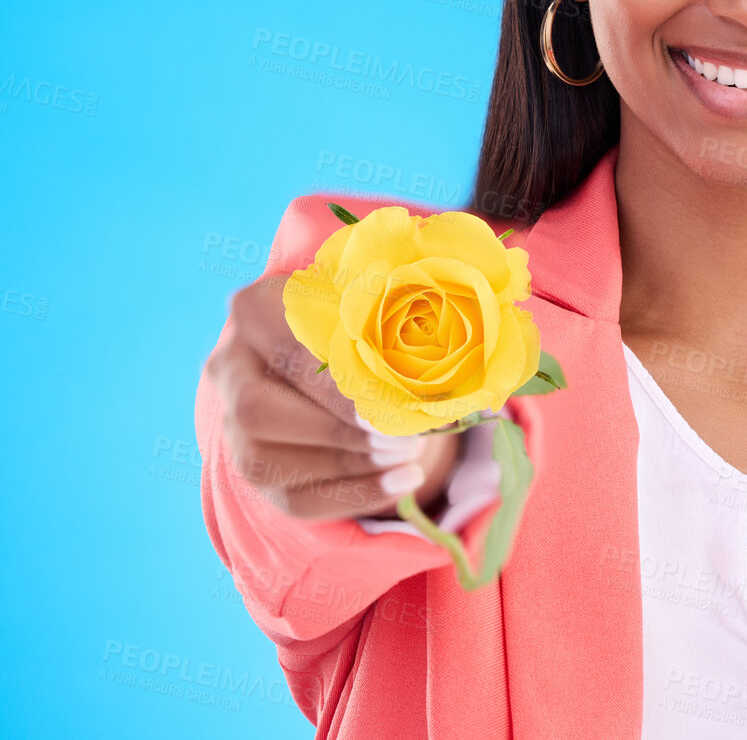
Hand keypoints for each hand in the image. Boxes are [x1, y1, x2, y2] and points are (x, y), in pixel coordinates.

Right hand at [205, 272, 460, 520]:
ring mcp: (231, 422)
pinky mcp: (252, 468)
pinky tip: (403, 483)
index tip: (389, 405)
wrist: (332, 347)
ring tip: (411, 460)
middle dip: (337, 432)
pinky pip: (292, 498)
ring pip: (267, 461)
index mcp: (255, 309)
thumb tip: (467, 350)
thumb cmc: (364, 314)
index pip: (285, 352)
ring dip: (348, 467)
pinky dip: (352, 497)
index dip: (334, 386)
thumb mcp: (376, 298)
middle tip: (402, 439)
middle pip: (260, 412)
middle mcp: (228, 365)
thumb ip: (402, 310)